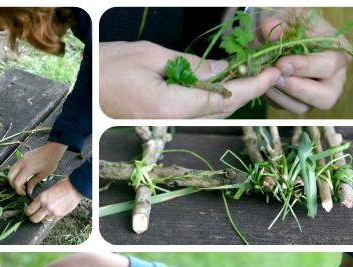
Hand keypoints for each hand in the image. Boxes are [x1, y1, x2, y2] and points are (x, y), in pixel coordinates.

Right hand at [8, 142, 65, 196]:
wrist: (52, 150)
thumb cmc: (50, 163)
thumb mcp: (42, 175)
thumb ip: (33, 183)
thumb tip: (27, 192)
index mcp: (27, 168)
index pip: (17, 182)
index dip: (19, 190)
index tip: (24, 194)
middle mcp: (21, 163)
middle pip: (10, 176)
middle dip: (13, 185)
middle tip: (21, 190)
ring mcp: (21, 159)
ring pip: (11, 171)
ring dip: (14, 179)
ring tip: (23, 184)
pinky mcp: (23, 157)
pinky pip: (16, 167)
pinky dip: (17, 173)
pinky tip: (25, 177)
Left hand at [25, 177, 83, 223]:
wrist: (74, 188)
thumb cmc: (62, 186)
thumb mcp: (48, 190)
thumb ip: (42, 199)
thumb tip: (37, 206)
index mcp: (41, 198)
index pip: (29, 210)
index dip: (27, 213)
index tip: (28, 212)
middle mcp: (46, 207)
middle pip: (34, 219)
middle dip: (33, 218)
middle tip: (33, 217)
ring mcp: (53, 212)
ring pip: (43, 221)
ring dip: (43, 219)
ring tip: (44, 215)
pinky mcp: (60, 216)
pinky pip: (52, 221)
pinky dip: (51, 218)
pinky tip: (53, 214)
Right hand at [100, 40, 280, 118]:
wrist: (78, 91)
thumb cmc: (106, 67)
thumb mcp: (151, 55)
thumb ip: (192, 66)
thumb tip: (224, 71)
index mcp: (171, 106)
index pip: (224, 98)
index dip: (253, 86)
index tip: (273, 72)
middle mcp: (172, 122)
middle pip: (222, 110)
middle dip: (250, 91)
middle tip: (269, 70)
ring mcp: (166, 126)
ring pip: (211, 114)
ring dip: (234, 97)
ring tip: (252, 75)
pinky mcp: (162, 123)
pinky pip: (196, 113)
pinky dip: (214, 100)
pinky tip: (223, 85)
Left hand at [258, 9, 349, 113]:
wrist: (276, 32)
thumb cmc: (288, 20)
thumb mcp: (284, 13)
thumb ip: (278, 20)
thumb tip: (271, 29)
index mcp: (339, 52)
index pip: (328, 66)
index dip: (304, 67)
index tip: (281, 63)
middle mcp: (333, 79)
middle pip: (326, 98)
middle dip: (297, 89)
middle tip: (276, 76)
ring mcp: (315, 94)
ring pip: (302, 107)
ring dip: (280, 95)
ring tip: (265, 77)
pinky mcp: (297, 102)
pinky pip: (285, 108)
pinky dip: (272, 98)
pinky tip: (263, 82)